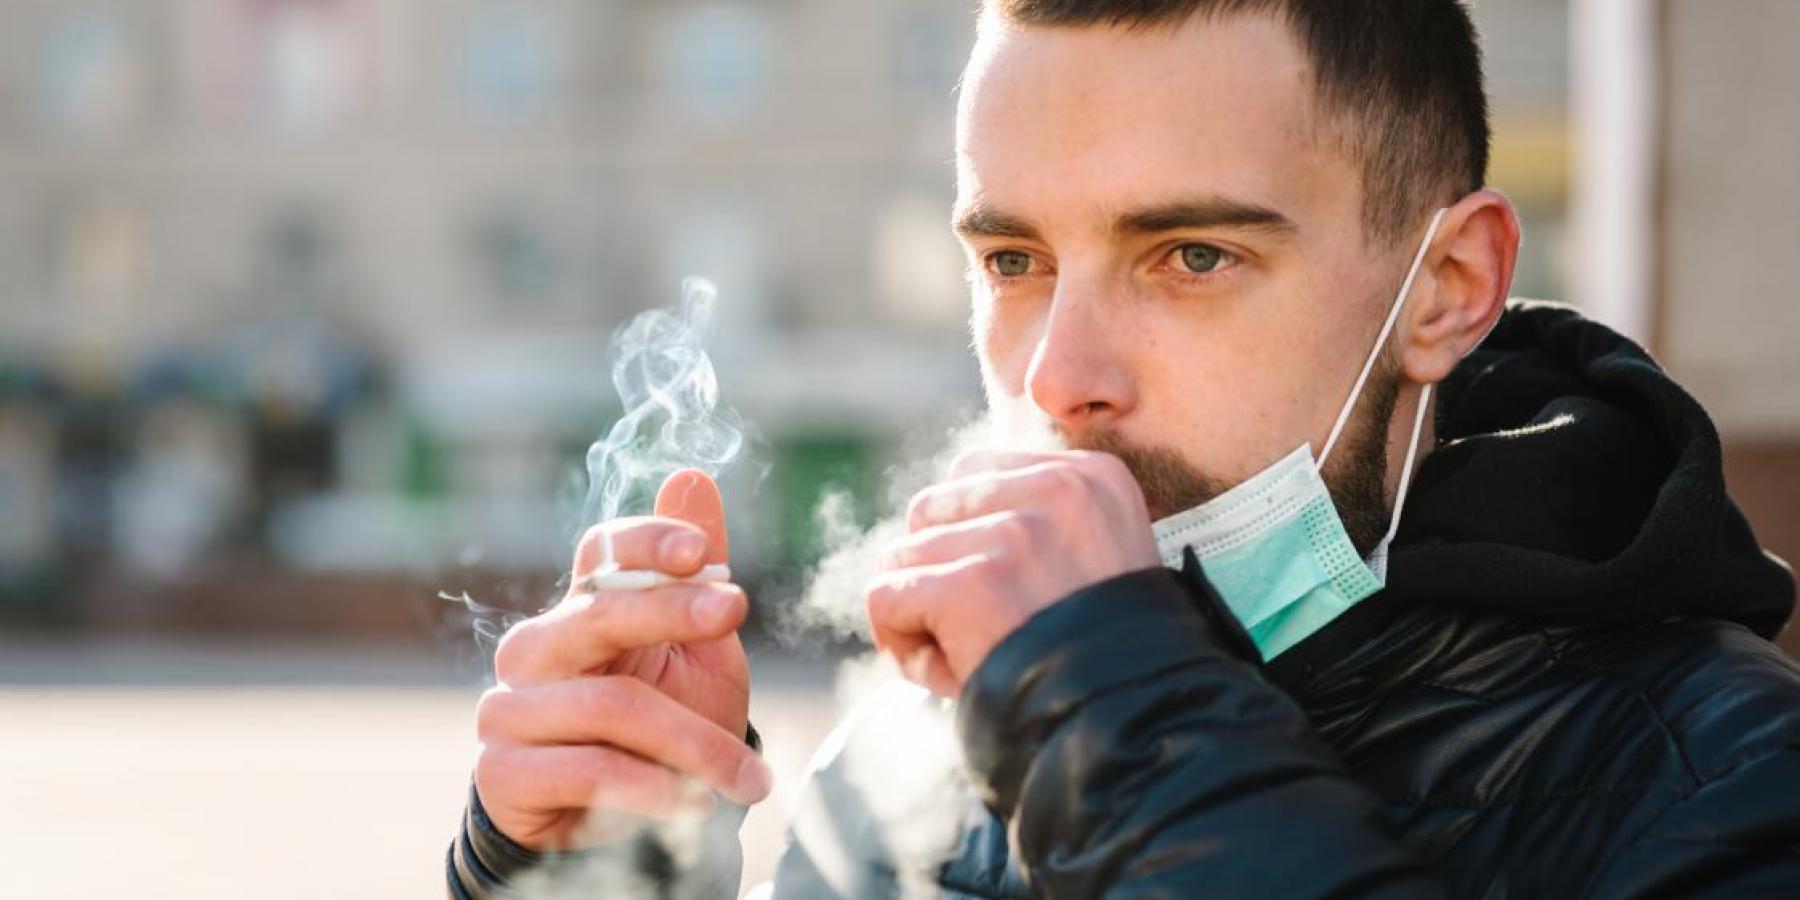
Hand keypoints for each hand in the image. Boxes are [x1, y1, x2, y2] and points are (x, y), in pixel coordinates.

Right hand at [474, 469, 770, 850]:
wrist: (623, 833)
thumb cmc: (665, 733)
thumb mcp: (697, 652)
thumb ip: (693, 571)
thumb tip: (693, 475)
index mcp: (581, 611)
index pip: (598, 553)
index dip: (647, 542)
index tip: (704, 554)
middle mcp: (534, 650)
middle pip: (597, 611)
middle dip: (672, 609)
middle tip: (733, 612)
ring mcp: (509, 710)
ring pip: (609, 703)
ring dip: (692, 742)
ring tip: (745, 777)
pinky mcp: (502, 772)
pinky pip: (587, 768)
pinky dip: (649, 788)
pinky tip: (690, 804)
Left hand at [866, 449, 1158, 697]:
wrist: (1135, 720)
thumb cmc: (1109, 657)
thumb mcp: (1096, 560)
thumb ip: (1034, 525)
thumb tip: (936, 522)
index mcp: (1089, 477)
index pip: (974, 472)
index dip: (967, 536)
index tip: (998, 589)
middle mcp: (1053, 490)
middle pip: (930, 508)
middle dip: (938, 570)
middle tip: (978, 628)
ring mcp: (1012, 534)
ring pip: (903, 556)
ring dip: (921, 611)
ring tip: (972, 654)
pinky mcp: (971, 583)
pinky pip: (886, 596)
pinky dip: (899, 640)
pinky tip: (947, 672)